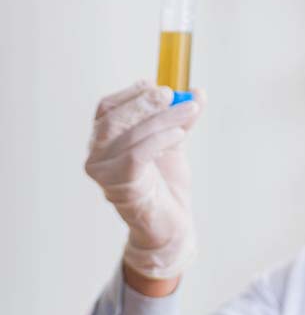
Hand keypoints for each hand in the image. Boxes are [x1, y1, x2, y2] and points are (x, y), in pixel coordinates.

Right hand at [85, 80, 205, 278]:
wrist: (173, 228)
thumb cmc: (168, 189)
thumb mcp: (174, 147)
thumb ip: (181, 120)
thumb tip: (198, 92)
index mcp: (103, 144)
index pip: (108, 109)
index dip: (132, 94)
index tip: (157, 86)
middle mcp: (96, 156)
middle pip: (116, 117)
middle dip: (147, 103)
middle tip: (174, 95)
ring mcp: (103, 172)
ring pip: (130, 133)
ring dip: (162, 119)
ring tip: (188, 111)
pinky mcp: (118, 185)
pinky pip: (137, 154)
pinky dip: (159, 139)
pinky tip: (179, 134)